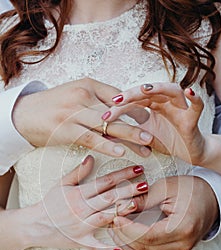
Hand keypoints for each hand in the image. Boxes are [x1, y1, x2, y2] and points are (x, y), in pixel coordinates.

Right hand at [13, 78, 152, 157]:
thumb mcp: (76, 95)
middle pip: (118, 111)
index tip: (150, 119)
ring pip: (108, 125)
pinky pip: (91, 138)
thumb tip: (122, 114)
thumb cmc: (54, 105)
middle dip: (138, 124)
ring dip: (129, 137)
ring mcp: (74, 112)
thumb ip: (98, 101)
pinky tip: (120, 152)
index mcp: (88, 84)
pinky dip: (106, 145)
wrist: (25, 114)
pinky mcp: (66, 128)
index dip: (136, 108)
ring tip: (146, 147)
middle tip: (154, 136)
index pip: (119, 95)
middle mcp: (83, 95)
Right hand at [18, 156, 147, 249]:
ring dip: (121, 212)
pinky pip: (95, 246)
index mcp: (79, 194)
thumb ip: (78, 172)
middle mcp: (81, 209)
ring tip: (137, 205)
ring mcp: (81, 226)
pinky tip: (121, 249)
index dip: (122, 174)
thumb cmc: (50, 203)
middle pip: (109, 198)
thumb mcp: (62, 184)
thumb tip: (92, 157)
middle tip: (145, 184)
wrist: (34, 224)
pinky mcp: (80, 241)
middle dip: (128, 190)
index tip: (137, 169)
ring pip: (105, 217)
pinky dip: (107, 249)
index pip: (104, 182)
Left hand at [105, 82, 205, 163]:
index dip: (120, 105)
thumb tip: (104, 132)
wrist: (189, 152)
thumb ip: (127, 132)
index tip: (105, 114)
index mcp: (154, 104)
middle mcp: (166, 101)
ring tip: (145, 90)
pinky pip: (197, 105)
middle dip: (132, 94)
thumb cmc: (168, 140)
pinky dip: (195, 98)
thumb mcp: (143, 136)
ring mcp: (180, 107)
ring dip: (158, 88)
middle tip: (116, 101)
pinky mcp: (193, 118)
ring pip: (171, 90)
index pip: (135, 99)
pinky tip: (189, 92)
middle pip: (149, 91)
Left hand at [110, 175, 217, 249]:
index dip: (127, 229)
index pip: (147, 236)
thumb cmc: (191, 189)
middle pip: (144, 249)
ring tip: (114, 229)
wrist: (211, 198)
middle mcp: (182, 244)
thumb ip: (143, 199)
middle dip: (123, 236)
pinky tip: (125, 238)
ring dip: (126, 246)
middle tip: (110, 221)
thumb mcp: (167, 187)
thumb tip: (121, 207)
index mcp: (182, 228)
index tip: (115, 217)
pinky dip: (135, 249)